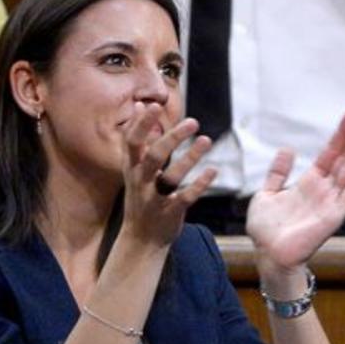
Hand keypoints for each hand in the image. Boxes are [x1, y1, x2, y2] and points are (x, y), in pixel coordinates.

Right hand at [120, 104, 216, 248]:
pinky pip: (185, 197)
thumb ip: (141, 138)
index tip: (153, 105)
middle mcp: (140, 182)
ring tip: (207, 140)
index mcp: (132, 168)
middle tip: (193, 122)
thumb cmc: (142, 195)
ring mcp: (154, 198)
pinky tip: (213, 170)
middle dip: (172, 139)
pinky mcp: (170, 212)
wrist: (141, 239)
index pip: (132, 142)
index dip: (141, 124)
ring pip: (171, 176)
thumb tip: (142, 104)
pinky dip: (199, 184)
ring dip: (190, 158)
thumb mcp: (135, 167)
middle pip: (153, 157)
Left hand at [245, 111, 344, 278]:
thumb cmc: (266, 229)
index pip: (331, 153)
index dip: (341, 134)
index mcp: (310, 182)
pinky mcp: (334, 215)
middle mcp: (324, 189)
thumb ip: (277, 173)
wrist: (267, 254)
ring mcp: (331, 202)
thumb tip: (287, 149)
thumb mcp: (266, 194)